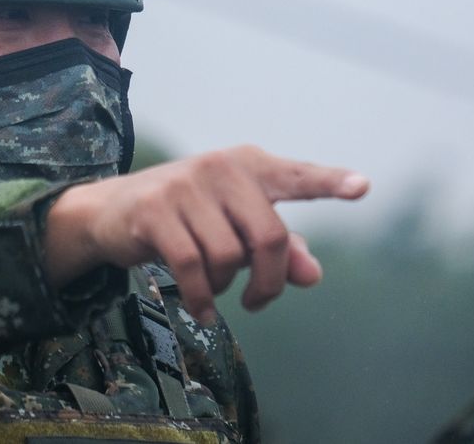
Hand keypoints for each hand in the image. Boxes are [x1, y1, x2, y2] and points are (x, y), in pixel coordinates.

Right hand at [43, 145, 368, 320]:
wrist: (110, 210)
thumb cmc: (186, 218)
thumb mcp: (233, 228)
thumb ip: (279, 249)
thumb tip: (313, 275)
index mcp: (248, 165)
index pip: (296, 176)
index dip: (330, 182)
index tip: (363, 188)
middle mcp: (220, 167)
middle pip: (268, 237)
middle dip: (269, 281)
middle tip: (257, 300)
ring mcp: (185, 185)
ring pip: (228, 256)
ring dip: (226, 287)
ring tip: (214, 289)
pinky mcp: (154, 210)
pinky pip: (191, 268)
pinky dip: (201, 298)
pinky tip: (200, 308)